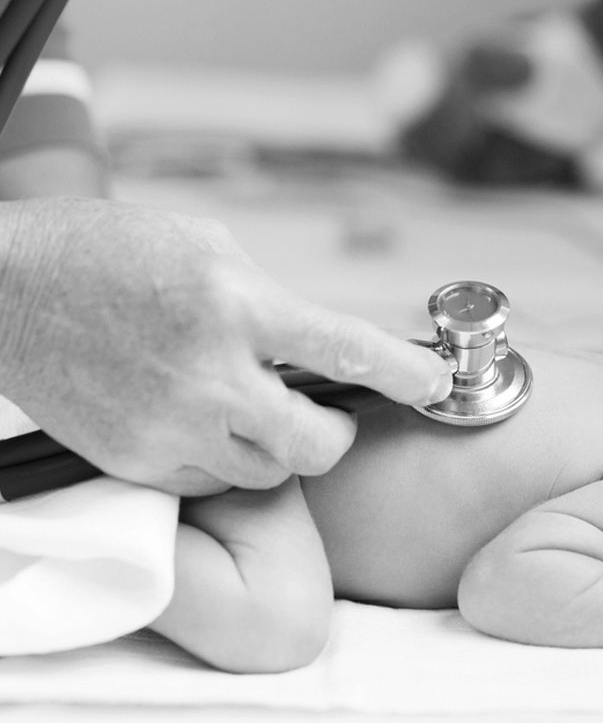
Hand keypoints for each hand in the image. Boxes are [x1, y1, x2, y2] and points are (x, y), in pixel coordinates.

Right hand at [0, 197, 452, 494]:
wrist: (9, 291)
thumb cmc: (107, 254)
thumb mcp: (209, 248)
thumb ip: (270, 303)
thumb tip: (320, 345)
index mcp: (233, 303)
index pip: (343, 349)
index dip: (403, 372)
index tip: (433, 382)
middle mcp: (207, 372)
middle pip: (316, 443)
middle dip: (336, 433)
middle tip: (329, 413)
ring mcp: (168, 423)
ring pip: (268, 471)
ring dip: (279, 447)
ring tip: (253, 410)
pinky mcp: (135, 459)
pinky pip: (211, 481)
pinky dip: (224, 459)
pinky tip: (205, 424)